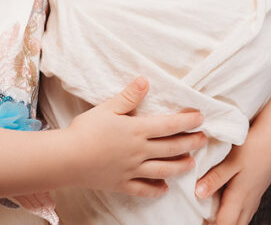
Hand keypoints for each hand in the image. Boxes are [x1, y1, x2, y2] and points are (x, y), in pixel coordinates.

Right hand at [66, 76, 205, 196]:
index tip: (201, 118)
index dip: (187, 121)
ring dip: (179, 166)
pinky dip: (156, 190)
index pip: (169, 125)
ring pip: (163, 170)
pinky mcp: (122, 184)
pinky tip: (165, 188)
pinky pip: (143, 190)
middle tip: (204, 140)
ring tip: (191, 163)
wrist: (67, 158)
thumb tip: (145, 80)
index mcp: (136, 130)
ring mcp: (132, 170)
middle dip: (190, 143)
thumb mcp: (107, 108)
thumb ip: (128, 96)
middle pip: (171, 148)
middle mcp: (139, 151)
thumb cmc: (85, 130)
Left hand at [195, 140, 266, 224]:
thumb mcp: (232, 160)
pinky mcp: (255, 192)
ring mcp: (253, 198)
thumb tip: (198, 194)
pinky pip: (244, 212)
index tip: (196, 224)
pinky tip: (224, 209)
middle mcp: (248, 202)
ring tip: (208, 219)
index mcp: (240, 197)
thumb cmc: (254, 146)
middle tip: (199, 222)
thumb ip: (216, 177)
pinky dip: (233, 216)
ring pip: (240, 220)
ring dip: (225, 222)